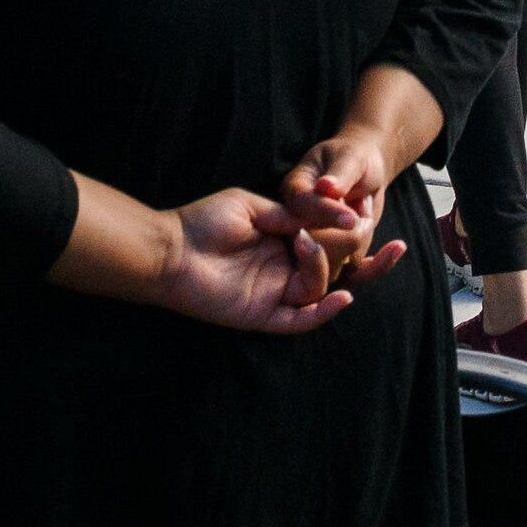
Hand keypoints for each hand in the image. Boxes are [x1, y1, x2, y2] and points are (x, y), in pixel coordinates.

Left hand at [146, 188, 354, 334]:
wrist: (169, 250)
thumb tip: (329, 213)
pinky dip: (323, 312)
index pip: (323, 238)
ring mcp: (274, 293)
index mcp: (280, 241)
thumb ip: (289, 213)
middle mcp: (282, 268)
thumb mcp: (250, 206)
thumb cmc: (202, 223)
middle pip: (329, 266)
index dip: (343, 227)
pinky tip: (341, 298)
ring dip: (323, 267)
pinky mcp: (262, 314)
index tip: (357, 211)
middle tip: (355, 228)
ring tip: (305, 245)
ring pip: (317, 289)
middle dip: (349, 249)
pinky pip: (300, 320)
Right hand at [275, 127, 420, 298]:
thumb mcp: (351, 158)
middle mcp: (297, 223)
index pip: (302, 208)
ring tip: (366, 208)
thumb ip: (340, 174)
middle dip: (350, 229)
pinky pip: (353, 272)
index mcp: (294, 192)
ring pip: (337, 263)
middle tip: (363, 202)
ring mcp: (315, 244)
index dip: (326, 214)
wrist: (366, 171)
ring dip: (363, 239)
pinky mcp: (335, 258)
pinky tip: (396, 247)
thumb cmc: (355, 158)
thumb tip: (325, 187)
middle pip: (316, 243)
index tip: (352, 217)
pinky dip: (377, 263)